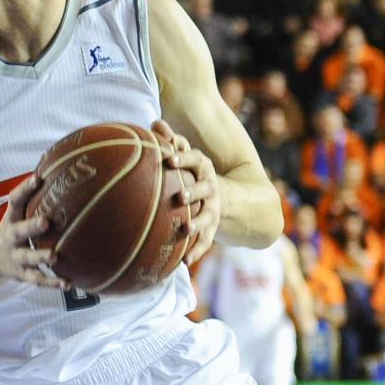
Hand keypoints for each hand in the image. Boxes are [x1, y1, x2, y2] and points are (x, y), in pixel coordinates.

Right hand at [0, 174, 67, 288]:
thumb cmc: (10, 231)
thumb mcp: (15, 215)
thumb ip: (32, 200)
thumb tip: (60, 173)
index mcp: (10, 219)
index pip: (15, 200)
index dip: (24, 189)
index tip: (37, 178)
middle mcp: (11, 238)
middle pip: (19, 231)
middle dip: (31, 226)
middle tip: (46, 222)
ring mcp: (15, 257)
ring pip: (27, 257)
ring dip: (40, 256)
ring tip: (54, 256)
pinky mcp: (20, 274)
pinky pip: (36, 279)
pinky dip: (51, 282)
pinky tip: (67, 283)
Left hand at [153, 121, 221, 268]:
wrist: (230, 199)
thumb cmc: (195, 175)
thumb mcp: (187, 159)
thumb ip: (171, 141)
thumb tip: (154, 122)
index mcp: (203, 169)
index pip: (196, 160)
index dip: (185, 158)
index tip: (171, 159)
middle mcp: (211, 188)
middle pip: (205, 188)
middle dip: (195, 191)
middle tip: (181, 196)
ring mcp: (213, 209)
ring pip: (208, 216)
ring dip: (198, 223)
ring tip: (187, 229)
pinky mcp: (213, 228)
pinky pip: (206, 242)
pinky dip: (196, 251)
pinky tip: (184, 262)